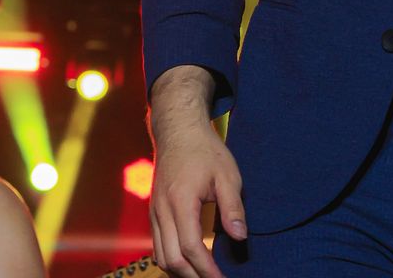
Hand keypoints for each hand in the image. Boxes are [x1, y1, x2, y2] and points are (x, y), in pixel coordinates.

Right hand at [150, 125, 245, 277]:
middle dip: (193, 276)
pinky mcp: (153, 212)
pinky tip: (188, 262)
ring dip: (180, 271)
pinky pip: (157, 245)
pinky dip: (171, 259)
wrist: (178, 130)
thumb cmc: (205, 150)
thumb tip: (240, 237)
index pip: (191, 247)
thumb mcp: (227, 174)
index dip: (207, 270)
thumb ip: (232, 207)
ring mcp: (154, 212)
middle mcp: (162, 210)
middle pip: (172, 259)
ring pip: (161, 256)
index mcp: (181, 200)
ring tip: (202, 275)